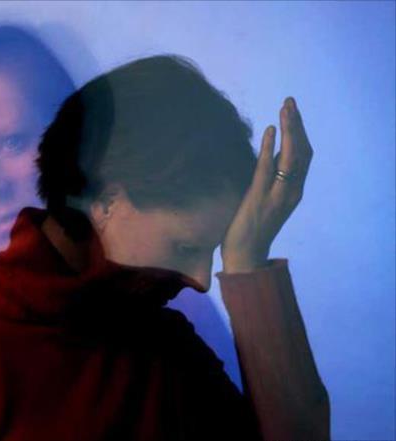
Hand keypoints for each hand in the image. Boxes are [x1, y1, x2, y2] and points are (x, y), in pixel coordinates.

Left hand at [221, 97, 312, 272]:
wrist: (245, 256)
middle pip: (302, 151)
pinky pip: (267, 169)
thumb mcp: (264, 200)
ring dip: (288, 130)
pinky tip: (270, 131)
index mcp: (293, 191)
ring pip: (290, 157)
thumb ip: (269, 180)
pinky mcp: (260, 198)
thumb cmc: (250, 228)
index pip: (303, 156)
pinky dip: (270, 148)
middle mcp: (291, 192)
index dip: (300, 132)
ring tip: (285, 110)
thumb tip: (266, 157)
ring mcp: (277, 195)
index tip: (292, 112)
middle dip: (297, 125)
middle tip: (290, 102)